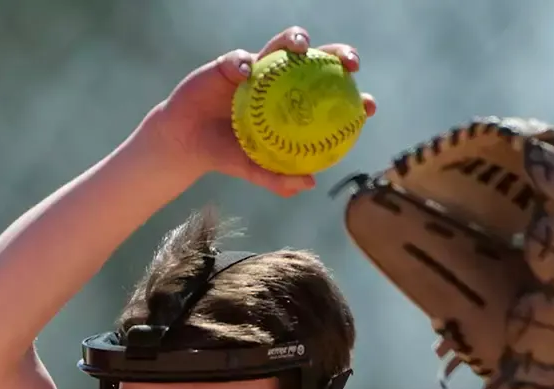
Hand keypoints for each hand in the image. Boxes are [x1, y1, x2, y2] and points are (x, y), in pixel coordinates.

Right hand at [137, 25, 377, 197]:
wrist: (186, 143)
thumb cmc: (224, 155)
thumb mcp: (252, 169)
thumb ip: (278, 177)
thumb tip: (310, 183)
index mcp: (291, 105)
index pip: (328, 95)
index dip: (352, 96)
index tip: (368, 105)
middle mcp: (279, 82)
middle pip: (316, 61)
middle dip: (338, 55)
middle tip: (350, 64)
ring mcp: (256, 69)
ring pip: (281, 46)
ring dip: (293, 40)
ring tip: (301, 47)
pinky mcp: (228, 63)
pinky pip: (237, 60)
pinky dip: (242, 64)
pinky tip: (244, 73)